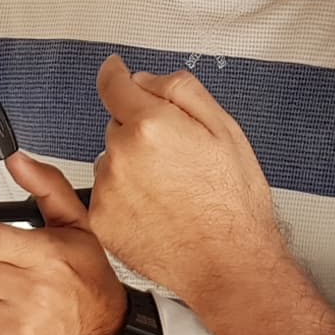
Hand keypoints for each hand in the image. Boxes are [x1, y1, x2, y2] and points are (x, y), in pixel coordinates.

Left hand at [87, 55, 287, 303]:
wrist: (229, 264)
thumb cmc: (233, 204)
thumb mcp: (225, 130)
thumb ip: (180, 92)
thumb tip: (146, 80)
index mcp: (152, 126)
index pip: (114, 85)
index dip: (116, 74)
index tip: (114, 70)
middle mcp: (122, 156)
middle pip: (118, 127)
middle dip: (141, 134)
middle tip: (178, 161)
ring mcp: (108, 190)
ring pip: (112, 163)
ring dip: (131, 169)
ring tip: (171, 193)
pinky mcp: (101, 220)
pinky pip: (107, 195)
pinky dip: (125, 200)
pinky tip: (157, 212)